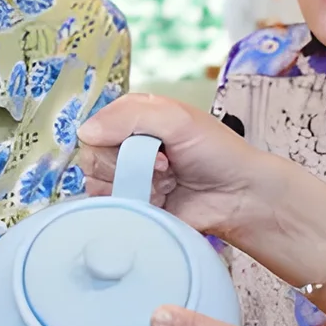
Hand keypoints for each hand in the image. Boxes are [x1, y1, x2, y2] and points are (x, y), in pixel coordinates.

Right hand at [75, 93, 268, 235]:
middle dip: (129, 165)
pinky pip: (112, 209)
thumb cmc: (216, 151)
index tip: (150, 146)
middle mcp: (125, 146)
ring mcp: (127, 179)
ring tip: (167, 184)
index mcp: (133, 117)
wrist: (240, 196)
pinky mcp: (133, 207)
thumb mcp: (177, 118)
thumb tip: (85, 131)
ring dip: (136, 186)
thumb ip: (130, 116)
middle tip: (165, 166)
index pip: (95, 126)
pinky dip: (137, 205)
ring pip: (99, 185)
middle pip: (93, 158)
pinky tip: (162, 200)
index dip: (115, 138)